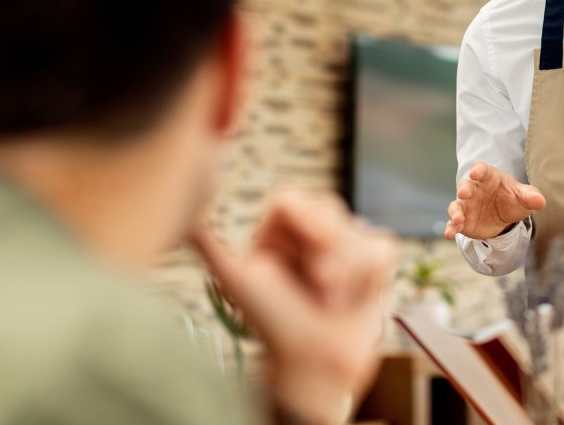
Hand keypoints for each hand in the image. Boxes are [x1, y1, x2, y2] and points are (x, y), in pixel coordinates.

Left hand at [191, 190, 396, 424]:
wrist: (313, 363)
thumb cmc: (274, 325)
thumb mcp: (237, 282)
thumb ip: (210, 247)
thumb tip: (182, 222)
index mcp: (277, 230)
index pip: (293, 199)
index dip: (306, 223)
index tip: (309, 255)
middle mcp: (310, 230)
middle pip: (330, 209)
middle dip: (329, 255)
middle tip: (321, 290)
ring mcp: (344, 241)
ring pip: (359, 229)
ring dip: (349, 273)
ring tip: (331, 302)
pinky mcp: (373, 256)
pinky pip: (382, 245)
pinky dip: (370, 275)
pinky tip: (354, 297)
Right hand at [444, 162, 544, 239]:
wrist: (505, 216)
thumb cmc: (513, 199)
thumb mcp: (523, 197)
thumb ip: (530, 196)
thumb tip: (540, 200)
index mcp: (488, 177)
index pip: (481, 170)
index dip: (478, 170)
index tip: (475, 172)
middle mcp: (474, 189)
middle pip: (465, 186)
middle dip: (464, 189)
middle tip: (464, 193)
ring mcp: (466, 205)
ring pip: (456, 205)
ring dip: (455, 211)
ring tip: (458, 218)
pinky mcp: (463, 220)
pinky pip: (454, 223)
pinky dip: (450, 227)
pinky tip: (449, 233)